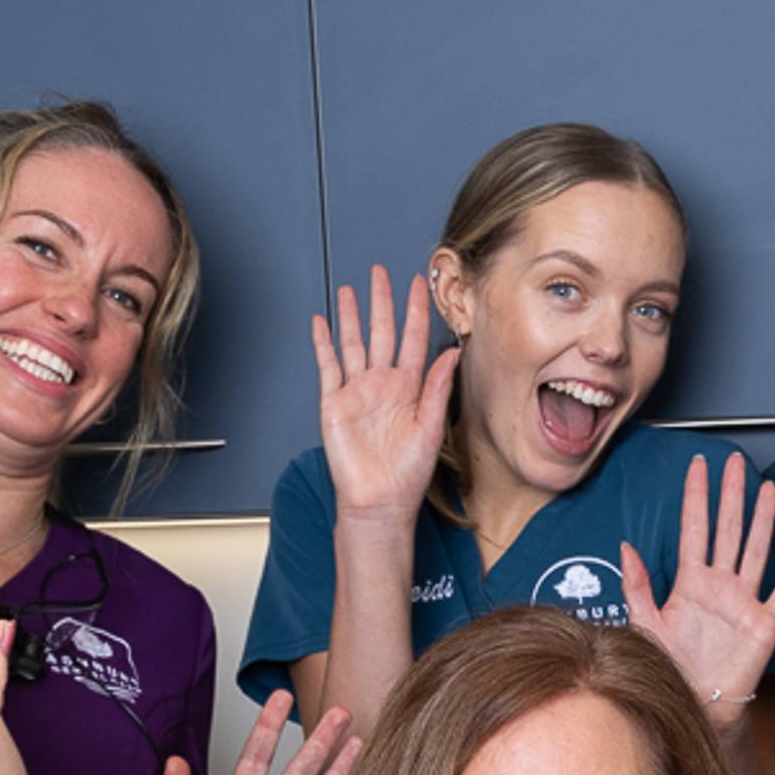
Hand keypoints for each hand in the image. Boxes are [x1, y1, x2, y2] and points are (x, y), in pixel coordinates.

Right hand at [311, 264, 454, 524]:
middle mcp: (383, 385)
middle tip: (381, 273)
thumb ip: (438, 388)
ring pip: (353, 343)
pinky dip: (323, 343)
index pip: (413, 340)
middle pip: (381, 333)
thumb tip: (452, 353)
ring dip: (352, 316)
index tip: (419, 285)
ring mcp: (357, 391)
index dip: (415, 312)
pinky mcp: (333, 402)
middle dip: (381, 302)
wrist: (378, 501)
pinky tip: (323, 321)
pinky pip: (327, 366)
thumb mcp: (431, 427)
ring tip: (352, 288)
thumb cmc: (407, 474)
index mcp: (409, 389)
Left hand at [624, 453, 774, 725]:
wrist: (697, 702)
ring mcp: (744, 600)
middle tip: (735, 463)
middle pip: (727, 529)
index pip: (694, 528)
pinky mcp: (764, 622)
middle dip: (730, 495)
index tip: (697, 466)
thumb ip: (636, 585)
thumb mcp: (645, 623)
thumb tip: (625, 547)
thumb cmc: (672, 666)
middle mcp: (719, 585)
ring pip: (754, 549)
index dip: (695, 496)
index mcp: (690, 582)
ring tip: (766, 489)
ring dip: (761, 519)